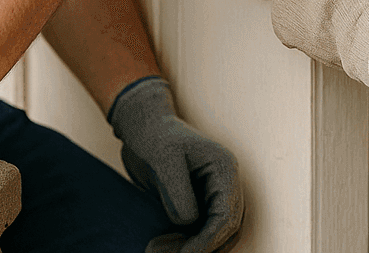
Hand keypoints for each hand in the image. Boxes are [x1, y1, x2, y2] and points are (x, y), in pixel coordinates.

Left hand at [108, 77, 243, 252]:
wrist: (141, 127)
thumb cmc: (153, 136)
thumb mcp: (162, 161)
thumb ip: (178, 194)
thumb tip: (188, 223)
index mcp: (224, 169)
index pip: (227, 217)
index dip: (208, 241)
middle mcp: (224, 183)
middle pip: (226, 230)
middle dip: (200, 248)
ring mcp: (213, 194)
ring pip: (215, 234)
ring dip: (192, 248)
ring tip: (157, 248)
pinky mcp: (199, 203)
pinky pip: (201, 231)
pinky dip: (186, 242)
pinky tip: (162, 243)